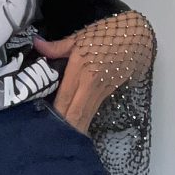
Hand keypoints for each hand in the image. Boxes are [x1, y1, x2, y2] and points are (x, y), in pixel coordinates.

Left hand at [32, 10, 154, 134]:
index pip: (64, 98)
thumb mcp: (80, 37)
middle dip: (64, 128)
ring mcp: (100, 91)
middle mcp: (90, 85)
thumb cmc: (106, 33)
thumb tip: (36, 44)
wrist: (137, 35)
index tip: (41, 125)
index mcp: (80, 70)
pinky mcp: (108, 93)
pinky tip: (75, 131)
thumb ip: (57, 46)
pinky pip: (92, 111)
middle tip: (49, 140)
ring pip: (85, 116)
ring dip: (74, 129)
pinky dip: (83, 122)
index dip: (54, 113)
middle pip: (75, 113)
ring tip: (60, 141)